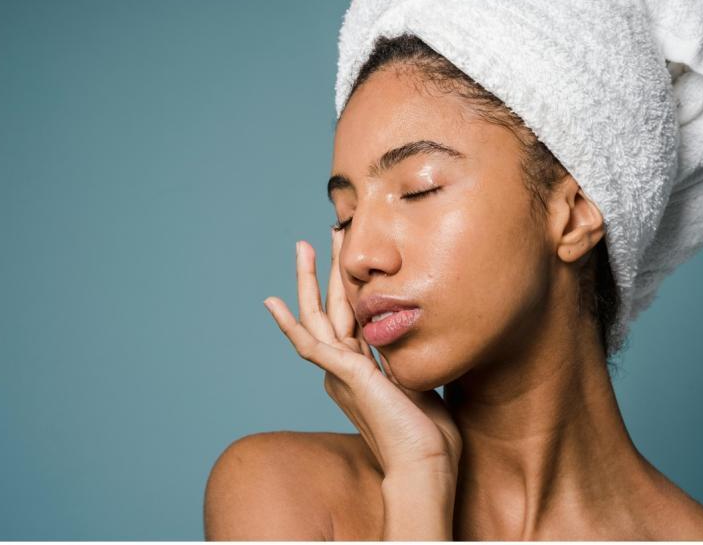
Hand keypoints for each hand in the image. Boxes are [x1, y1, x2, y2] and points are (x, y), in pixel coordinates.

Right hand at [263, 229, 462, 479]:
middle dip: (325, 271)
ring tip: (302, 246)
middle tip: (322, 236)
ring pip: (316, 317)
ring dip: (307, 280)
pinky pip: (308, 344)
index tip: (348, 261)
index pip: (349, 318)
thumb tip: (420, 339)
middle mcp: (345, 369)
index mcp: (362, 370)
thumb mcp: (420, 382)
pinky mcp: (344, 375)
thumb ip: (410, 360)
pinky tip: (273, 302)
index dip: (346, 286)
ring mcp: (341, 372)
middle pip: (329, 309)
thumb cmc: (430, 435)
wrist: (426, 466)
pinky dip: (288, 323)